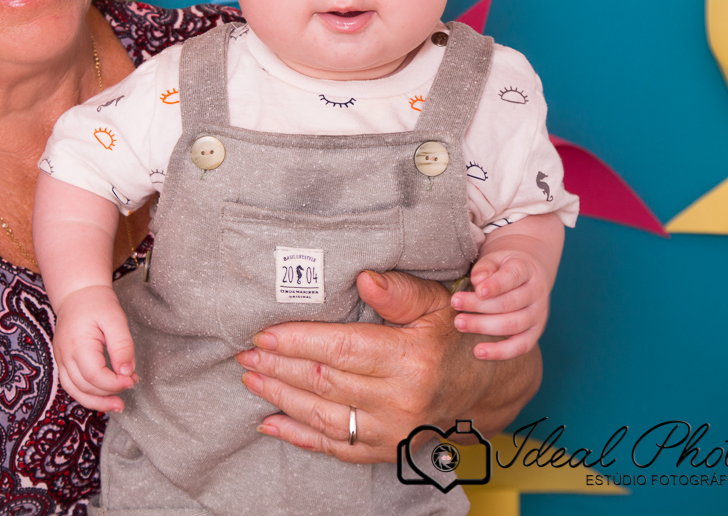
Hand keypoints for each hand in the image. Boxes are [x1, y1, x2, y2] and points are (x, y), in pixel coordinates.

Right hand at [52, 285, 136, 412]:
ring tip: (118, 405)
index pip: (94, 375)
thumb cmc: (97, 304)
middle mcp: (64, 355)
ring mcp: (61, 359)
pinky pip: (71, 385)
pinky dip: (87, 394)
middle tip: (130, 386)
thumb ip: (122, 346)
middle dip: (109, 394)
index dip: (115, 383)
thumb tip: (127, 373)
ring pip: (75, 391)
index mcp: (77, 344)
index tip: (132, 379)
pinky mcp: (62, 362)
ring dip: (96, 401)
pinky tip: (103, 396)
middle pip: (84, 387)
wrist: (78, 293)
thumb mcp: (116, 320)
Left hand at [234, 270, 538, 462]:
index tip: (263, 333)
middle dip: (279, 367)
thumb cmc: (450, 336)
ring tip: (250, 378)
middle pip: (325, 382)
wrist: (484, 388)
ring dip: (280, 397)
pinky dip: (298, 437)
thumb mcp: (435, 304)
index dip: (298, 342)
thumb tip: (364, 277)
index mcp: (411, 358)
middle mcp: (401, 399)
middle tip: (244, 354)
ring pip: (324, 416)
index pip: (341, 349)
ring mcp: (392, 430)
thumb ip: (399, 291)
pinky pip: (335, 447)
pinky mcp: (386, 449)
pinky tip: (268, 423)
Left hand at [451, 249, 548, 360]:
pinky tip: (478, 352)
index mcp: (526, 270)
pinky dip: (500, 352)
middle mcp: (536, 293)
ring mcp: (537, 315)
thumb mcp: (494, 260)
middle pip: (510, 303)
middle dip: (480, 306)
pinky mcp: (534, 333)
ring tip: (459, 323)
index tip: (478, 291)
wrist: (527, 277)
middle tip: (455, 303)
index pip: (513, 277)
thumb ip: (485, 268)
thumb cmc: (502, 268)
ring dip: (484, 326)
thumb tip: (478, 281)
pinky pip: (520, 347)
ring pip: (514, 325)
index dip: (496, 285)